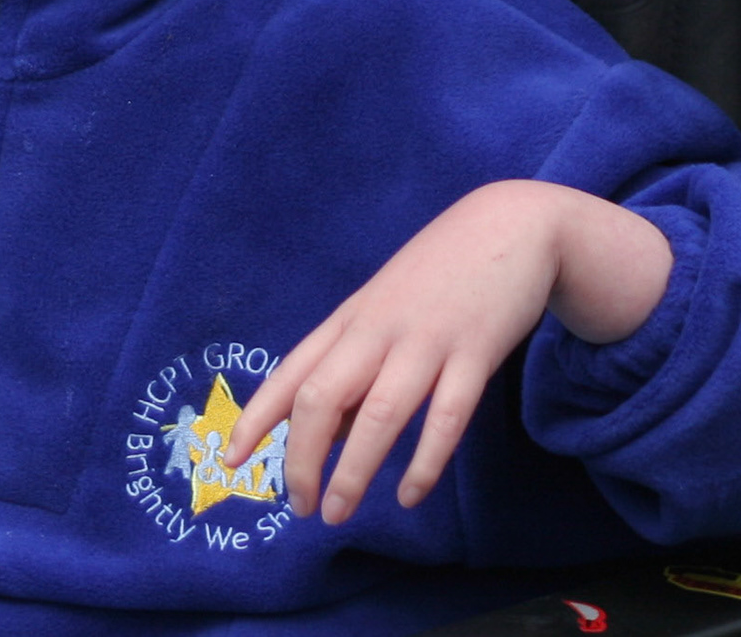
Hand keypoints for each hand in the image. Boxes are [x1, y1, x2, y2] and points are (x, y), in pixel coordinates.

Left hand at [223, 180, 672, 524]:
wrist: (510, 225)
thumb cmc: (437, 276)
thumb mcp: (383, 313)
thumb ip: (357, 368)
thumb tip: (334, 436)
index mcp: (349, 320)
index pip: (291, 373)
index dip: (256, 417)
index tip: (230, 458)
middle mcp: (377, 330)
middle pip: (322, 397)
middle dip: (303, 457)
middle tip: (299, 507)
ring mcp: (425, 340)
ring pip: (380, 413)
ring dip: (353, 470)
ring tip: (338, 514)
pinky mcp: (475, 351)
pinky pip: (447, 415)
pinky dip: (424, 460)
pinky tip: (408, 495)